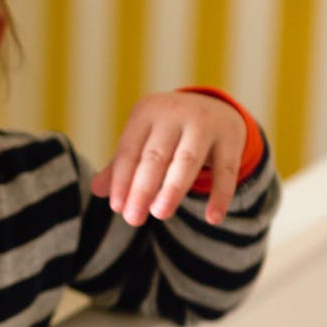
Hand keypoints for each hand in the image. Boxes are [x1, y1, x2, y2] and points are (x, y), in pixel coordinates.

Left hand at [91, 90, 245, 225]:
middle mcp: (175, 113)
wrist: (215, 108)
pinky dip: (220, 195)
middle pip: (156, 156)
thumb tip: (96, 190)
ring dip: (173, 189)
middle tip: (133, 219)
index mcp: (146, 112)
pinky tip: (213, 218)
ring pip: (187, 160)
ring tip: (160, 214)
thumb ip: (121, 165)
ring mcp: (205, 124)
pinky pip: (226, 170)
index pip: (129, 150)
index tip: (117, 207)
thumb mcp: (143, 140)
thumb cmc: (167, 132)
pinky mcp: (231, 138)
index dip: (121, 179)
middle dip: (143, 189)